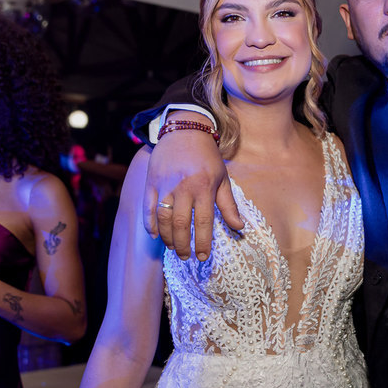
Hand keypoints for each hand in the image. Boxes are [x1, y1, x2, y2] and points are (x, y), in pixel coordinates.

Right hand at [141, 128, 241, 260]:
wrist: (185, 130)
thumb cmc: (207, 157)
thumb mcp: (222, 178)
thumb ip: (229, 205)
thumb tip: (239, 227)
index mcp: (203, 187)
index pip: (203, 222)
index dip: (202, 242)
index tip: (202, 256)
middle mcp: (183, 187)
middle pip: (180, 224)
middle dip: (183, 245)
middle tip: (187, 257)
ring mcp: (165, 185)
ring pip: (162, 218)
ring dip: (167, 237)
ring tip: (173, 248)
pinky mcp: (151, 182)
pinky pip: (148, 207)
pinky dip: (150, 223)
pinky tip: (155, 234)